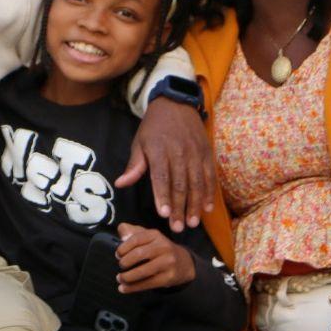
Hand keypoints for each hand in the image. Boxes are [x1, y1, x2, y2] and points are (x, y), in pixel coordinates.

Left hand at [114, 223, 195, 293]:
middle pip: (139, 254)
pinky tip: (124, 288)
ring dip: (127, 277)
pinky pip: (148, 283)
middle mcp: (163, 247)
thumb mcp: (148, 237)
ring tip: (120, 278)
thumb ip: (132, 232)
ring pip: (143, 271)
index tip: (118, 254)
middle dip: (125, 261)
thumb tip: (122, 236)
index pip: (136, 239)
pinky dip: (133, 287)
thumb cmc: (160, 249)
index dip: (123, 247)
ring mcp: (167, 263)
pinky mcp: (168, 277)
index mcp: (155, 235)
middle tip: (120, 265)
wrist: (184, 263)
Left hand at [115, 97, 214, 230]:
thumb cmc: (154, 127)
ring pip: (197, 183)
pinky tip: (207, 209)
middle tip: (178, 227)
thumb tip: (120, 184)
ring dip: (196, 205)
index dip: (163, 196)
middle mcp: (179, 152)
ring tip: (193, 223)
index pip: (161, 177)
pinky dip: (209, 193)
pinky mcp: (207, 153)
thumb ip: (134, 166)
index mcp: (159, 150)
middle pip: (180, 184)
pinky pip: (210, 176)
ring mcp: (196, 153)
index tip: (163, 214)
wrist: (176, 104)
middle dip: (180, 207)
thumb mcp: (139, 142)